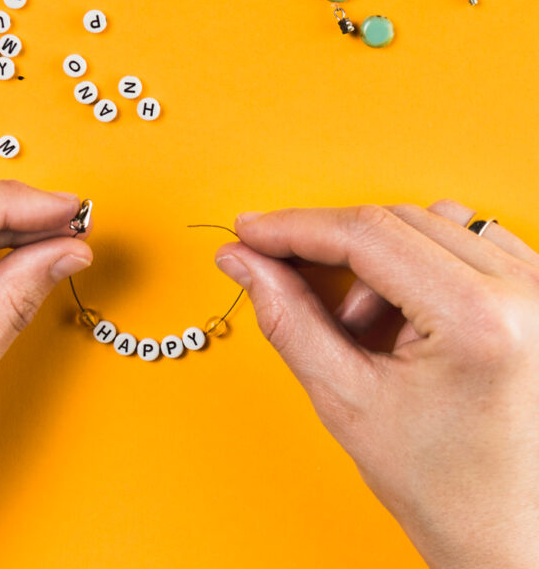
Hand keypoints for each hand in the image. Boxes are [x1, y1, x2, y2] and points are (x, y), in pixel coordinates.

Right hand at [216, 200, 538, 568]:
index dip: (293, 228)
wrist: (512, 533)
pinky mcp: (538, 289)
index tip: (249, 232)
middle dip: (328, 248)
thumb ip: (286, 317)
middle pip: (392, 220)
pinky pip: (462, 238)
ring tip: (365, 328)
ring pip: (425, 223)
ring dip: (376, 260)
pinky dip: (415, 262)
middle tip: (283, 279)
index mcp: (479, 320)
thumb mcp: (347, 400)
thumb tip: (243, 261)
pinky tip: (403, 313)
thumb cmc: (446, 487)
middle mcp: (524, 292)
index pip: (365, 234)